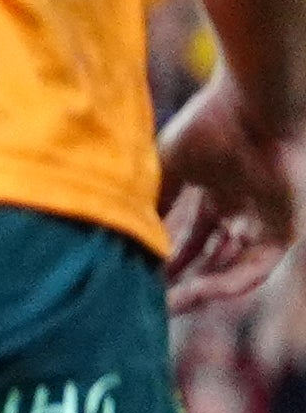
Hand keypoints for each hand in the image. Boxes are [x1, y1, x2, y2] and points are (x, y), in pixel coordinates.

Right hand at [158, 77, 294, 312]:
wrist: (249, 109)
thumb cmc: (208, 127)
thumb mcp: (166, 171)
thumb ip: (153, 204)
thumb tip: (127, 236)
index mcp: (218, 194)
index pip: (193, 242)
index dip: (167, 261)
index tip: (140, 279)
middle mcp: (243, 211)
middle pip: (212, 260)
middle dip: (182, 282)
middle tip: (154, 303)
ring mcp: (264, 221)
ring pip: (233, 268)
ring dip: (202, 289)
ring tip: (171, 303)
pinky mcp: (286, 230)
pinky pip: (256, 268)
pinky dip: (228, 282)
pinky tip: (198, 290)